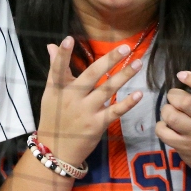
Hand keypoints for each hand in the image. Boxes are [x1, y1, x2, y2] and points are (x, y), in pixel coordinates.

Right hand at [36, 36, 144, 164]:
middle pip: (91, 75)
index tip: (69, 39)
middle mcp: (71, 98)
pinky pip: (115, 111)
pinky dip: (127, 103)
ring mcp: (85, 111)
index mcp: (57, 89)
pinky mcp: (97, 125)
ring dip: (124, 76)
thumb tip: (51, 45)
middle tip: (125, 47)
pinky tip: (139, 94)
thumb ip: (55, 69)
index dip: (62, 54)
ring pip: (107, 90)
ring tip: (138, 64)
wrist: (56, 151)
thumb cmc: (54, 118)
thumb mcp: (51, 94)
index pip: (58, 68)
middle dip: (109, 60)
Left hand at [156, 68, 190, 175]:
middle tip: (174, 98)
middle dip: (173, 96)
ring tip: (171, 113)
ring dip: (166, 111)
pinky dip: (161, 126)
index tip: (181, 74)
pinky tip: (167, 127)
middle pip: (183, 101)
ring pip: (171, 115)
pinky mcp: (183, 146)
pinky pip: (163, 131)